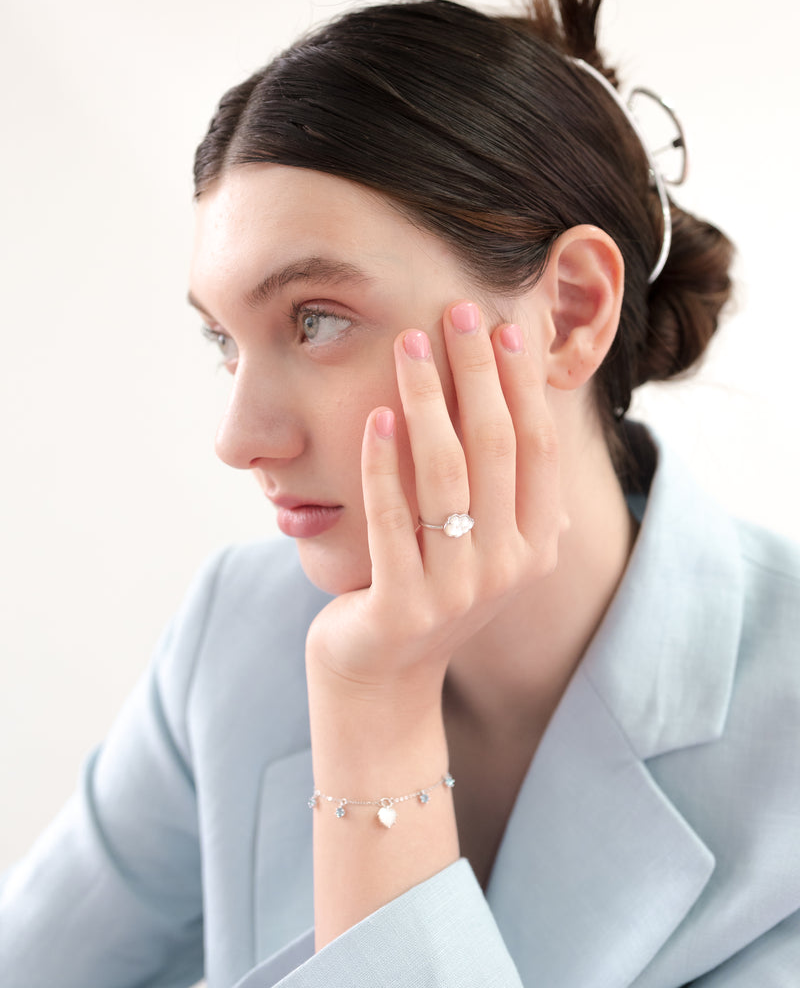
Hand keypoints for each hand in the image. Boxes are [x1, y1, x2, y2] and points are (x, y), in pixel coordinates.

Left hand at [305, 299, 561, 697]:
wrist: (380, 678)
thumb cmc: (429, 592)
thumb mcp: (485, 545)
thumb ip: (510, 491)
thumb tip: (527, 400)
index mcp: (537, 546)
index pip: (538, 447)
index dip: (522, 383)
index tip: (502, 324)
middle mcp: (508, 568)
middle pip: (496, 447)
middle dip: (476, 371)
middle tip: (455, 309)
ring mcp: (457, 590)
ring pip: (446, 475)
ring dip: (428, 399)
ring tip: (409, 343)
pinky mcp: (402, 605)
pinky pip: (391, 519)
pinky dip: (384, 465)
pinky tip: (376, 417)